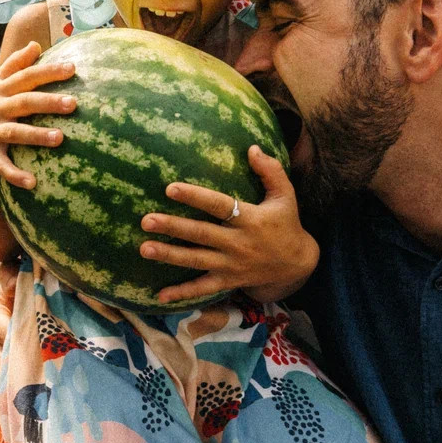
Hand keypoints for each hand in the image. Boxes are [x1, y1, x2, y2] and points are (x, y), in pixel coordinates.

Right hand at [0, 42, 76, 188]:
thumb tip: (36, 44)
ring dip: (36, 136)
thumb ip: (16, 63)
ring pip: (15, 133)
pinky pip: (2, 166)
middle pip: (25, 102)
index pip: (28, 77)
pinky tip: (33, 183)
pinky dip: (15, 175)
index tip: (72, 68)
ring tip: (60, 138)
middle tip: (73, 104)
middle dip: (48, 102)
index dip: (49, 72)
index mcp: (3, 90)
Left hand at [139, 145, 318, 304]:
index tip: (170, 188)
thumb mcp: (286, 195)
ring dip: (170, 255)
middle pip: (201, 234)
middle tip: (146, 220)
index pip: (219, 206)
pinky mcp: (228, 280)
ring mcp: (231, 265)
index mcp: (250, 220)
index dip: (195, 197)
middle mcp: (238, 243)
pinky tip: (161, 295)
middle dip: (173, 227)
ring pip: (196, 260)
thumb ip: (270, 171)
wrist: (297, 265)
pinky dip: (183, 292)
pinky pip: (203, 289)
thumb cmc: (286, 223)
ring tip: (144, 248)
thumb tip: (252, 148)